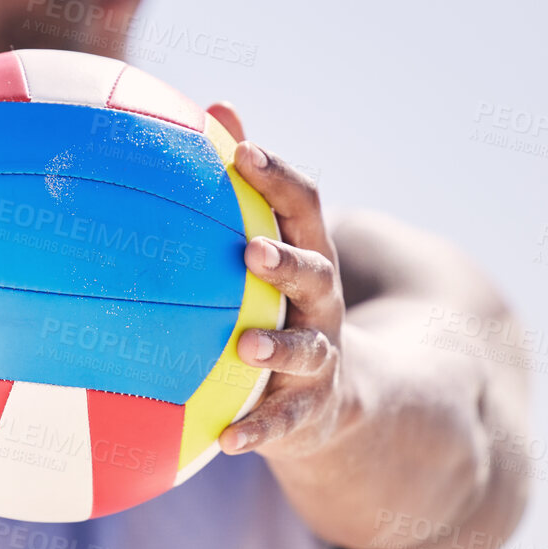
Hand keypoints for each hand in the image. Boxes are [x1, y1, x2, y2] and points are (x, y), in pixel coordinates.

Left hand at [208, 101, 350, 463]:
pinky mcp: (309, 410)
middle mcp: (321, 305)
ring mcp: (320, 358)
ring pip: (306, 350)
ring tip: (244, 346)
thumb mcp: (270, 249)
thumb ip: (241, 190)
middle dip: (287, 260)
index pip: (304, 206)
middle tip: (252, 251)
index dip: (277, 177)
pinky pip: (283, 422)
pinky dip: (258, 430)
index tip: (242, 151)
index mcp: (309, 256)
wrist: (336, 394)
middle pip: (316, 274)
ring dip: (278, 348)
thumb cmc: (280, 305)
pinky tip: (226, 441)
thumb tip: (210, 107)